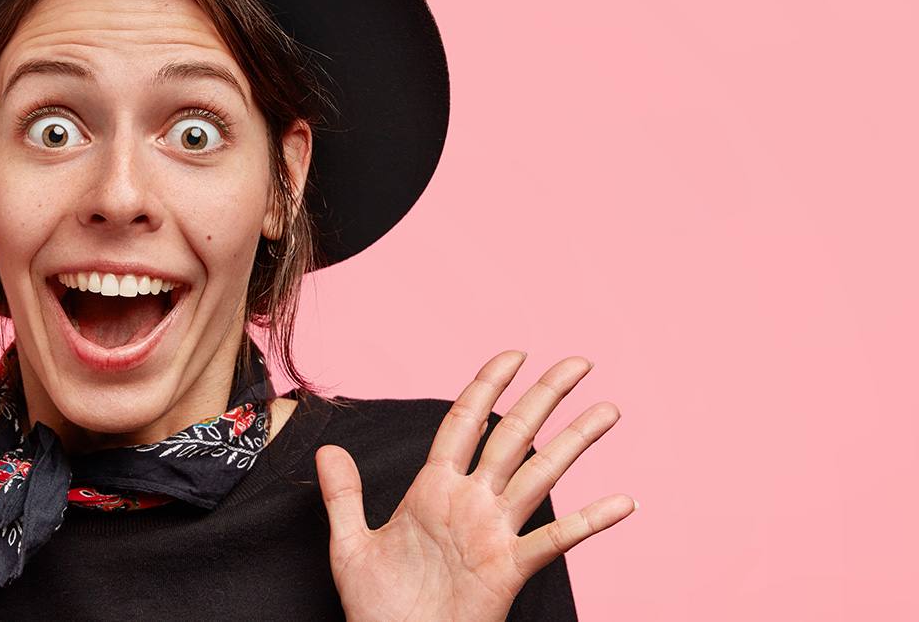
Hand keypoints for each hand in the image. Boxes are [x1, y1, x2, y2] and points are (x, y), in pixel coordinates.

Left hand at [316, 351, 633, 621]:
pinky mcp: (509, 569)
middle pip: (513, 436)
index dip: (487, 385)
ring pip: (542, 474)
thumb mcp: (349, 545)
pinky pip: (555, 540)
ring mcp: (494, 533)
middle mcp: (470, 503)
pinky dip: (590, 521)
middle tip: (580, 361)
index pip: (464, 422)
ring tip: (609, 409)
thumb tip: (327, 450)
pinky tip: (623, 501)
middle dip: (544, 396)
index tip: (515, 354)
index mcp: (433, 489)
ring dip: (575, 440)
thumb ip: (343, 496)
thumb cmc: (376, 608)